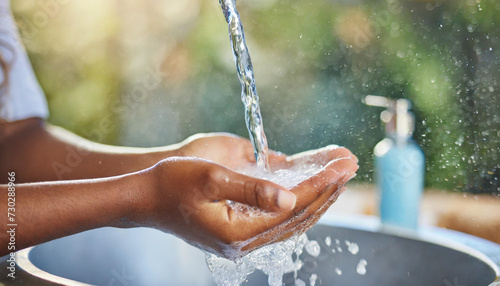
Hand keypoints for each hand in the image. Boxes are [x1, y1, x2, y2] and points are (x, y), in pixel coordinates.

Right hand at [134, 135, 357, 258]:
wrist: (146, 199)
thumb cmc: (172, 183)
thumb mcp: (211, 178)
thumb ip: (252, 188)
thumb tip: (289, 196)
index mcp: (238, 230)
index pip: (292, 205)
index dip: (320, 183)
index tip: (342, 164)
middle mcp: (244, 242)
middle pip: (298, 216)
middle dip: (327, 190)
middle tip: (349, 166)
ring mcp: (242, 240)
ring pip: (291, 221)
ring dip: (317, 198)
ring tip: (338, 177)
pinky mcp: (239, 232)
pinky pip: (279, 220)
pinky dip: (299, 204)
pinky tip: (311, 192)